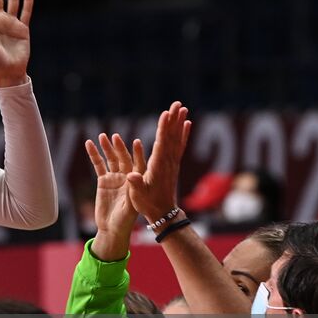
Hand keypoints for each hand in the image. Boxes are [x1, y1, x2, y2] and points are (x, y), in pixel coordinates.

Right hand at [86, 133, 144, 261]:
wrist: (112, 229)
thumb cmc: (125, 220)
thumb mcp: (130, 206)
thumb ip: (130, 191)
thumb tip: (130, 176)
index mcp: (137, 183)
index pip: (139, 165)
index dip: (138, 154)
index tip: (136, 142)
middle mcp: (127, 177)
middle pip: (123, 159)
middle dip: (119, 148)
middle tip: (114, 137)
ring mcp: (115, 178)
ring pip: (111, 159)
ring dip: (107, 148)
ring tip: (102, 136)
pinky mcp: (104, 181)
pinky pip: (99, 165)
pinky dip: (94, 155)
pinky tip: (89, 144)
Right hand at [126, 102, 191, 221]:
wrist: (163, 213)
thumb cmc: (148, 203)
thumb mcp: (138, 195)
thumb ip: (135, 184)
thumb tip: (130, 175)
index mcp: (158, 165)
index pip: (162, 142)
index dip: (164, 128)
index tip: (166, 113)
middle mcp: (168, 161)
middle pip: (172, 136)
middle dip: (174, 119)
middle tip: (177, 103)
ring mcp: (172, 162)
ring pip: (177, 138)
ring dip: (179, 123)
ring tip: (183, 108)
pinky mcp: (173, 165)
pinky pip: (180, 146)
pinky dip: (184, 134)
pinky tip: (186, 125)